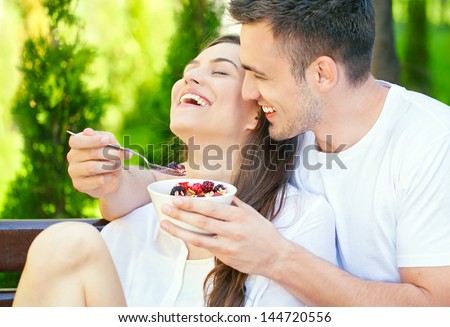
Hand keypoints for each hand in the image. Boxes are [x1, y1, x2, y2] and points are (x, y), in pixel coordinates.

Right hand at [67, 128, 128, 198]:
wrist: (113, 176)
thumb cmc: (111, 156)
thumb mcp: (113, 145)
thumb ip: (110, 140)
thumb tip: (106, 139)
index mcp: (77, 143)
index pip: (76, 140)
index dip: (92, 140)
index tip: (106, 140)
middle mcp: (72, 156)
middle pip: (88, 153)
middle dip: (107, 154)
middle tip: (118, 155)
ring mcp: (73, 171)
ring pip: (91, 167)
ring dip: (109, 166)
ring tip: (116, 166)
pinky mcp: (79, 184)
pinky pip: (96, 180)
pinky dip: (107, 177)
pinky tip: (110, 176)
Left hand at [160, 196, 287, 275]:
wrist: (275, 256)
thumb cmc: (263, 233)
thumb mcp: (252, 213)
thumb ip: (234, 203)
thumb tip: (219, 192)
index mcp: (238, 215)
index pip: (211, 207)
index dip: (192, 203)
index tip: (177, 198)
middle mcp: (232, 230)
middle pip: (201, 221)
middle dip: (180, 214)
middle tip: (165, 207)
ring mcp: (228, 245)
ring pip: (198, 236)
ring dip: (179, 229)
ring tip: (164, 223)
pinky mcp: (226, 257)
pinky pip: (204, 247)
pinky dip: (190, 240)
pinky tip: (180, 234)